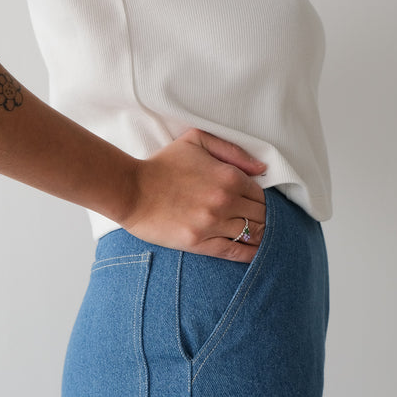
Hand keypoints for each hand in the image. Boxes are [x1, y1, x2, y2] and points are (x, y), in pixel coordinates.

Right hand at [122, 128, 266, 261]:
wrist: (130, 190)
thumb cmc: (161, 164)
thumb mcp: (196, 141)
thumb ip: (232, 151)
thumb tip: (261, 169)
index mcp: (228, 176)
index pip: (262, 195)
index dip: (265, 202)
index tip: (260, 207)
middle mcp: (225, 201)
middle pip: (262, 216)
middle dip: (265, 220)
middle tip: (264, 225)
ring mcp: (212, 223)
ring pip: (251, 234)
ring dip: (260, 237)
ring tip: (262, 240)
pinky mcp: (199, 242)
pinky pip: (234, 251)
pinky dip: (249, 254)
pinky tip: (255, 254)